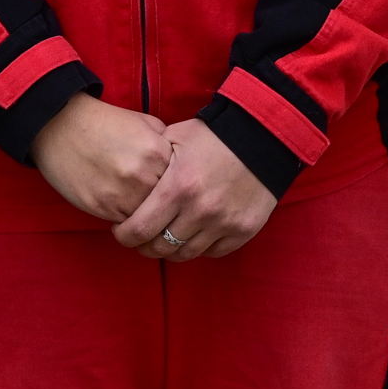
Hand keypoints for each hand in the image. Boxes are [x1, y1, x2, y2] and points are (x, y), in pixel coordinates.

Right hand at [31, 94, 171, 222]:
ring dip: (146, 216)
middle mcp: (142, 175)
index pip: (182, 181)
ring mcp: (121, 193)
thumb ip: (166, 144)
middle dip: (165, 204)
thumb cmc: (106, 123)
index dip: (179, 185)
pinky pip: (124, 223)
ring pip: (146, 218)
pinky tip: (123, 207)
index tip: (175, 186)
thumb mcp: (145, 123)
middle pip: (167, 203)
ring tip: (143, 208)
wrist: (61, 126)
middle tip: (162, 203)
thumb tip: (183, 165)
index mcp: (157, 152)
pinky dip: (127, 220)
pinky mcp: (100, 207)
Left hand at [108, 120, 277, 261]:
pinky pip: (212, 252)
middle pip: (158, 248)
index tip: (121, 229)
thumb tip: (127, 183)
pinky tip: (195, 232)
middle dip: (143, 245)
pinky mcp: (243, 229)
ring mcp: (224, 223)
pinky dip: (200, 246)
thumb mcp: (176, 138)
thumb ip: (151, 163)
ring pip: (184, 254)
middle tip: (142, 235)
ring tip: (168, 235)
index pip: (138, 231)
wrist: (266, 135)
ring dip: (171, 248)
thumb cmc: (215, 134)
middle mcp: (200, 210)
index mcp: (178, 187)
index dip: (123, 236)